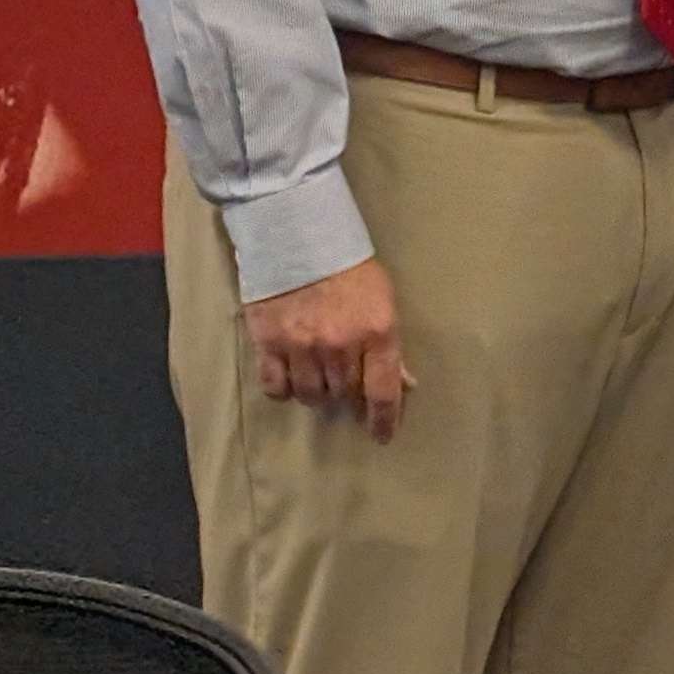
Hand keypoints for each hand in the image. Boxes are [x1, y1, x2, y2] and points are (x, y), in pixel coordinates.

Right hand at [244, 257, 409, 440]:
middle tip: (346, 386)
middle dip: (348, 396)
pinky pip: (276, 387)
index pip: (383, 392)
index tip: (383, 436)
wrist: (299, 237)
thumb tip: (404, 382)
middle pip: (345, 394)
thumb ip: (389, 343)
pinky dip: (284, 389)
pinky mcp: (269, 343)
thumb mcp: (383, 299)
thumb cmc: (350, 267)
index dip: (384, 419)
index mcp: (377, 332)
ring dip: (318, 393)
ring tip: (319, 377)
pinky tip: (290, 378)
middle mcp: (340, 345)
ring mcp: (302, 346)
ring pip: (311, 395)